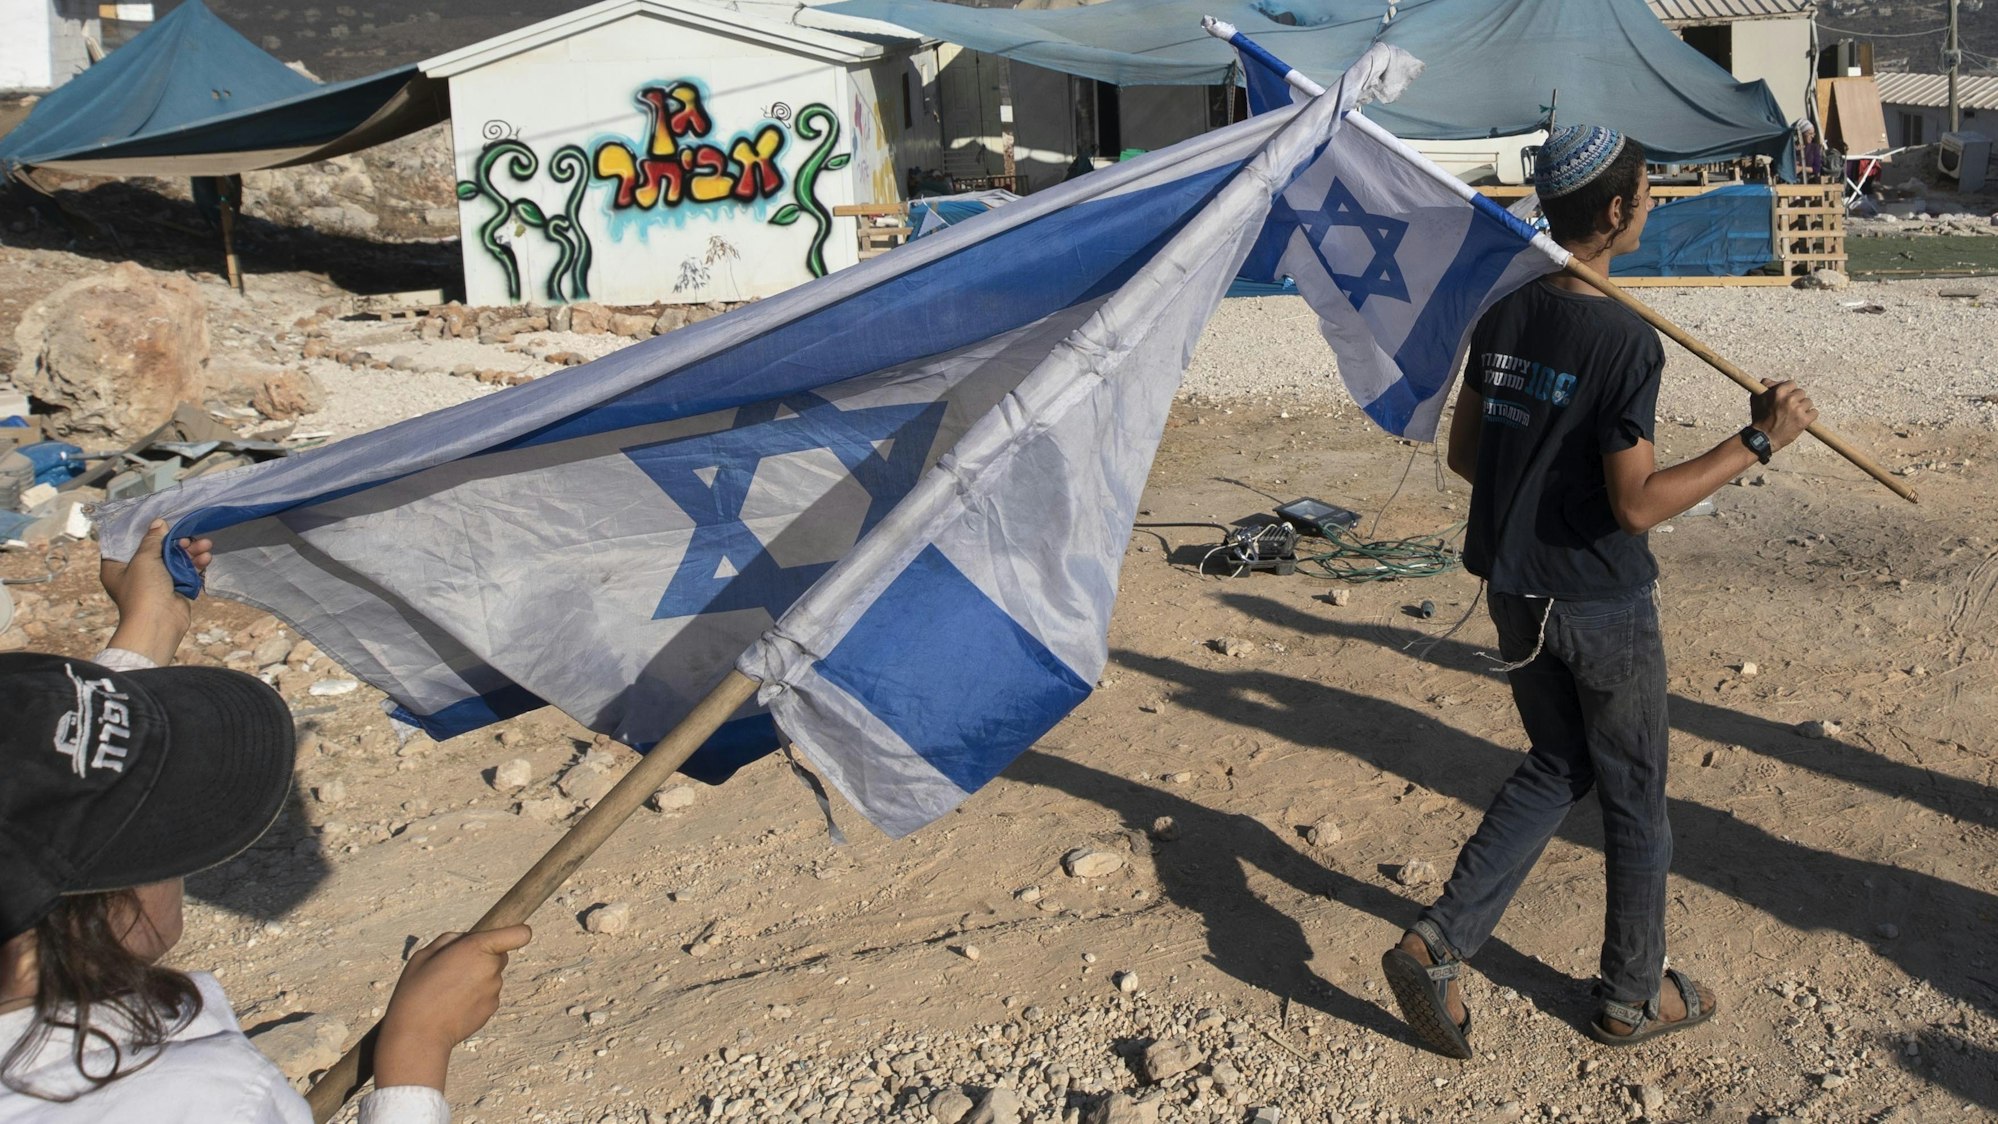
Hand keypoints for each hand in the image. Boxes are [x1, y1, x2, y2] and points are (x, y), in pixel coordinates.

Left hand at [99, 519, 213, 664]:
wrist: (158, 623)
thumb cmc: (143, 590)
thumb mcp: (144, 559)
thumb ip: (152, 539)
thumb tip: (158, 523)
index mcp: (117, 567)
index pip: (129, 544)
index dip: (144, 532)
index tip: (160, 522)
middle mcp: (135, 574)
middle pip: (157, 550)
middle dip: (176, 542)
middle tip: (189, 537)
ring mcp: (156, 582)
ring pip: (174, 561)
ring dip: (191, 552)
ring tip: (206, 545)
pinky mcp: (174, 589)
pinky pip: (185, 572)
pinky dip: (195, 565)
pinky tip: (206, 558)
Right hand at [374, 925, 532, 1091]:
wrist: (418, 1034)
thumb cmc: (416, 990)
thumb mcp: (425, 954)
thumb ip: (450, 941)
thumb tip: (466, 939)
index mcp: (477, 948)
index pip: (520, 934)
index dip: (514, 933)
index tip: (503, 936)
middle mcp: (492, 967)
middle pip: (500, 955)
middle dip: (484, 957)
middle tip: (455, 967)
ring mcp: (494, 990)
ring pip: (491, 976)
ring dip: (477, 978)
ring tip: (448, 990)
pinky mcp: (492, 1008)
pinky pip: (487, 995)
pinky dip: (475, 997)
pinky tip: (453, 1005)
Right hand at [1751, 378, 1816, 451]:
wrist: (1764, 438)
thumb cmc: (1759, 417)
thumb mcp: (1756, 398)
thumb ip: (1765, 386)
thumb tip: (1774, 381)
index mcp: (1779, 391)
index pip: (1792, 384)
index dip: (1789, 391)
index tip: (1786, 398)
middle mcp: (1789, 399)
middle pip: (1801, 393)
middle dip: (1796, 400)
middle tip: (1789, 408)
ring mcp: (1798, 410)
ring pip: (1808, 402)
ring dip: (1803, 408)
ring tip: (1794, 415)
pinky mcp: (1804, 420)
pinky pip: (1814, 412)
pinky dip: (1810, 416)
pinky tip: (1802, 419)